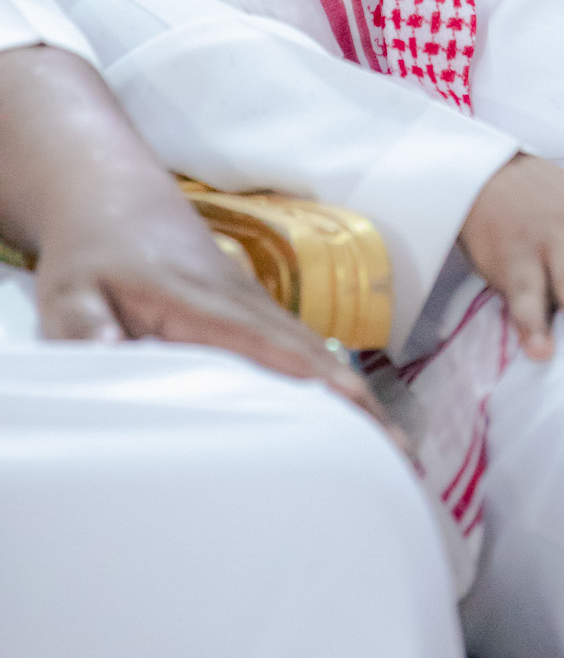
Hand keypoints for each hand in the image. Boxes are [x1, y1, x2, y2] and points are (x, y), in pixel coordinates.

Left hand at [0, 45, 396, 439]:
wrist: (114, 199)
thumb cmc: (92, 254)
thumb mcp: (69, 294)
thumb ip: (85, 332)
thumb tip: (107, 367)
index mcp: (202, 302)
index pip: (271, 348)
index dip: (320, 383)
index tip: (362, 416)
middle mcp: (243, 302)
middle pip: (313, 355)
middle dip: (360, 404)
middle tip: (401, 457)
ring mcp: (254, 304)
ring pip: (316, 353)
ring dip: (357, 396)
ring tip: (395, 450)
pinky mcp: (255, 311)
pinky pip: (304, 349)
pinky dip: (336, 382)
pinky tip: (354, 416)